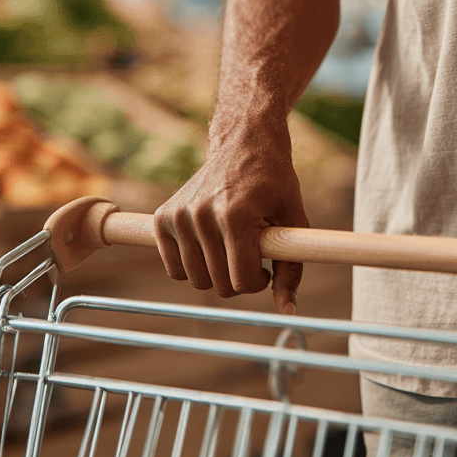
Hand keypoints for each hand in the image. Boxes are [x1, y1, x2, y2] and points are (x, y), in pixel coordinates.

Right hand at [152, 129, 307, 314]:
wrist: (243, 144)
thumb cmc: (273, 183)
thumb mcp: (293, 221)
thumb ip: (291, 270)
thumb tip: (287, 312)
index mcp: (235, 217)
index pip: (240, 281)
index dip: (258, 281)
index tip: (265, 267)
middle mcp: (201, 216)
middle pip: (217, 284)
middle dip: (238, 279)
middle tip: (250, 255)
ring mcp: (179, 216)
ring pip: (195, 279)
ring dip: (216, 272)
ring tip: (231, 247)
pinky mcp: (163, 217)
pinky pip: (174, 267)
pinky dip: (191, 265)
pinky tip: (209, 245)